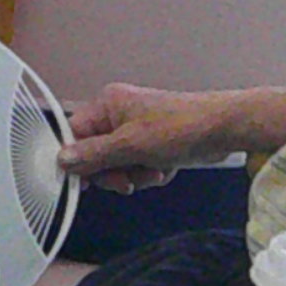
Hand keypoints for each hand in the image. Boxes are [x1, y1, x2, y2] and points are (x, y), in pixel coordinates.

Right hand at [58, 84, 230, 187]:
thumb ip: (93, 154)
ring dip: (134, 175)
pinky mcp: (151, 143)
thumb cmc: (181, 126)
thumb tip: (63, 160)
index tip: (83, 182)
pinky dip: (149, 173)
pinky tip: (164, 168)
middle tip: (126, 181)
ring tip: (154, 171)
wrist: (223, 129)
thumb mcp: (131, 145)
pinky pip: (136, 166)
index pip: (75, 134)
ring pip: (117, 164)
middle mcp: (118, 114)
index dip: (77, 159)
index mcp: (108, 104)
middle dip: (113, 172)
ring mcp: (136, 130)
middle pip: (95, 153)